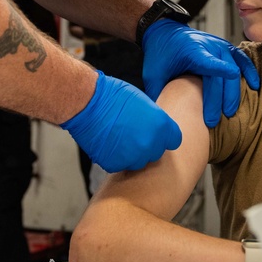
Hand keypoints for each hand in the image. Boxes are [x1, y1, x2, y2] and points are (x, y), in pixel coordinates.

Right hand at [61, 71, 181, 172]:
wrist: (87, 103)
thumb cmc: (112, 96)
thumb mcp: (143, 102)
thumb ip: (153, 120)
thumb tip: (155, 130)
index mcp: (161, 126)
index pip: (173, 141)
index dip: (163, 137)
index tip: (156, 134)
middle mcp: (150, 144)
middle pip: (156, 153)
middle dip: (147, 145)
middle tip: (131, 133)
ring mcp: (133, 157)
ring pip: (139, 162)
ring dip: (132, 154)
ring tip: (118, 138)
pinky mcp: (116, 164)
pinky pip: (120, 165)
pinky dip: (115, 158)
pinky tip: (108, 143)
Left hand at [141, 19, 259, 127]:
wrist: (165, 32)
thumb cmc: (160, 54)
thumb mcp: (153, 72)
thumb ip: (158, 91)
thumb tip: (159, 116)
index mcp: (192, 51)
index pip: (207, 60)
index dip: (219, 67)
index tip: (231, 74)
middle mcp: (209, 47)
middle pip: (220, 75)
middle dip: (217, 100)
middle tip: (211, 120)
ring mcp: (220, 46)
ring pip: (233, 71)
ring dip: (232, 93)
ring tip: (228, 112)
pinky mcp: (226, 48)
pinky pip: (242, 60)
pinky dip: (249, 71)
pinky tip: (254, 86)